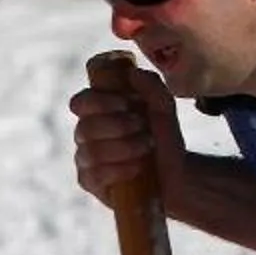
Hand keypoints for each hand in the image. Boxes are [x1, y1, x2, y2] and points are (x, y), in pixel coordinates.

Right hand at [68, 62, 186, 213]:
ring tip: (146, 148)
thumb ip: (152, 86)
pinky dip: (121, 169)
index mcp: (98, 111)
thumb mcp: (165, 108)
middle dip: (119, 127)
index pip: (80, 102)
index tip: (126, 103)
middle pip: (85, 127)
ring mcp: (85, 158)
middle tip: (143, 128)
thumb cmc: (163, 138)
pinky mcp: (89, 181)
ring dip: (125, 148)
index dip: (100, 102)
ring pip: (91, 152)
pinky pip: (96, 174)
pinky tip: (137, 167)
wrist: (175, 175)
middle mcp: (86, 133)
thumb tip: (132, 72)